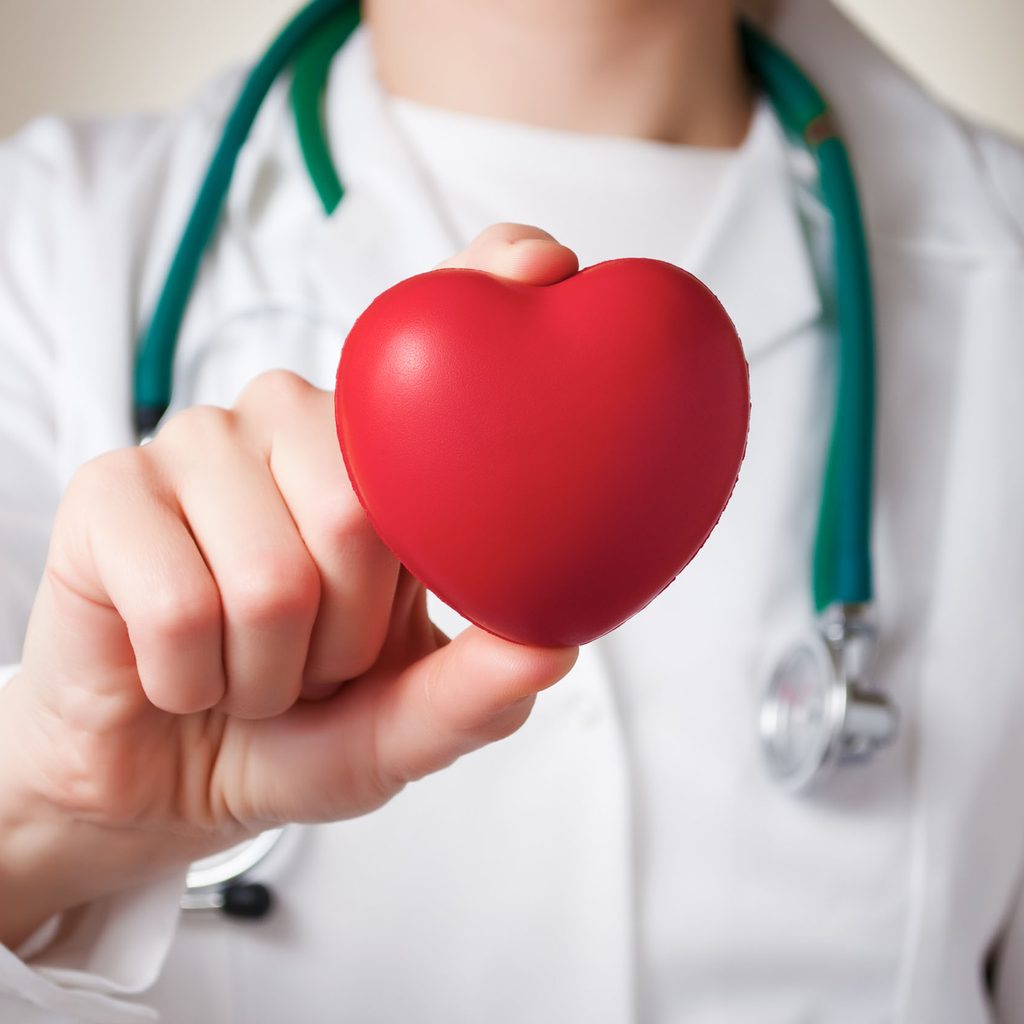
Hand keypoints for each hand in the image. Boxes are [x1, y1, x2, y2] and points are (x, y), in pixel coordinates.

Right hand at [0, 224, 579, 946]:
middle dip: (348, 637)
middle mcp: (290, 416)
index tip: (547, 259)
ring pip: (274, 574)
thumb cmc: (296, 723)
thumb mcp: (401, 722)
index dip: (488, 282)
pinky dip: (196, 677)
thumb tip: (552, 651)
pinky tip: (183, 670)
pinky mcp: (106, 489)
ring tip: (251, 667)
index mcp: (375, 450)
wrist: (162, 776)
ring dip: (271, 669)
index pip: (431, 328)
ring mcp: (195, 441)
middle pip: (361, 509)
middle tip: (317, 659)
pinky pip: (181, 603)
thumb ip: (473, 693)